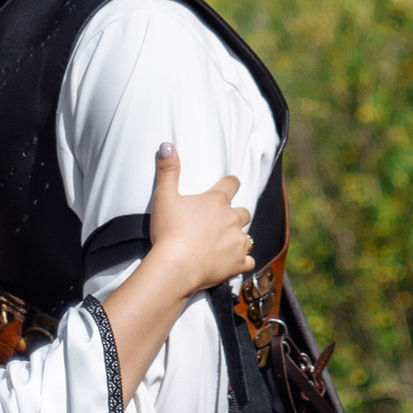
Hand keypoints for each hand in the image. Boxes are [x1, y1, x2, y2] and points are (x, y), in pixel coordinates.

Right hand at [145, 141, 252, 298]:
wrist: (175, 267)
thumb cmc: (169, 231)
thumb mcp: (164, 197)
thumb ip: (168, 170)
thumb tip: (167, 145)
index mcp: (216, 201)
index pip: (232, 183)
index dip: (231, 183)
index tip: (229, 185)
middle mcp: (232, 219)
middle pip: (244, 212)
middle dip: (237, 215)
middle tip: (223, 221)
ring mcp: (237, 242)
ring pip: (248, 237)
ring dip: (239, 238)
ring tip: (226, 243)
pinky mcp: (238, 263)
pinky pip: (249, 261)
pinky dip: (243, 262)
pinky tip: (233, 264)